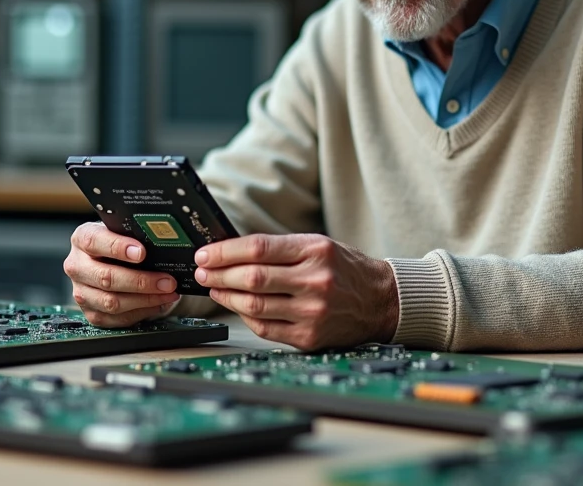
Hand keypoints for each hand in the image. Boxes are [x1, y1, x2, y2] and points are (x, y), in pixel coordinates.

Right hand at [63, 221, 180, 327]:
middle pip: (106, 278)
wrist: (108, 260)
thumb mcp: (122, 232)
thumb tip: (161, 243)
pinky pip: (117, 318)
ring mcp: (81, 292)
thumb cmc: (119, 243)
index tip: (141, 252)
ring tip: (168, 293)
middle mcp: (77, 266)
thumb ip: (134, 235)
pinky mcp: (90, 312)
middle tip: (167, 281)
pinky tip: (158, 303)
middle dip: (141, 281)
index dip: (118, 247)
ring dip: (145, 299)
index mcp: (82, 238)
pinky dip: (142, 312)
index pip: (95, 241)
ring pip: (112, 302)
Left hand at [193, 233, 398, 350]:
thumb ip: (279, 248)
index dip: (225, 252)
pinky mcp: (309, 337)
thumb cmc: (345, 269)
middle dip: (218, 275)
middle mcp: (316, 281)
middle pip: (252, 278)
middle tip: (202, 272)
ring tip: (214, 289)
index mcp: (316, 251)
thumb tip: (230, 253)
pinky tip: (237, 306)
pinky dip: (245, 316)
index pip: (258, 249)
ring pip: (254, 306)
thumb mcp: (318, 245)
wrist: (380, 301)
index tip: (205, 254)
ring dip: (226, 297)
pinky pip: (265, 327)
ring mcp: (313, 312)